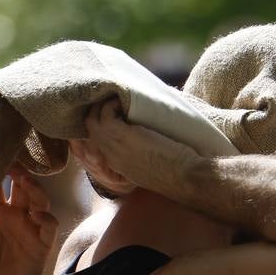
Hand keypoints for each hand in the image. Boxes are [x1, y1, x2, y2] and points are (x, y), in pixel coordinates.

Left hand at [0, 169, 58, 274]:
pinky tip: (35, 217)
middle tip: (13, 161)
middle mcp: (15, 214)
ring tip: (25, 181)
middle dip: (20, 171)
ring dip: (35, 189)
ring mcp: (31, 227)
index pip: (0, 183)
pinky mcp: (42, 243)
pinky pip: (49, 226)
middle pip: (23, 186)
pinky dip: (46, 219)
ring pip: (40, 200)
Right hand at [72, 98, 199, 194]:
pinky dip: (112, 103)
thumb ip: (143, 154)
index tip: (111, 114)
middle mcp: (110, 157)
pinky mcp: (122, 135)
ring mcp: (114, 146)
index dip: (100, 127)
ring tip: (118, 98)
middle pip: (89, 130)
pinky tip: (125, 100)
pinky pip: (105, 113)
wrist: (186, 177)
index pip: (96, 144)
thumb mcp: (152, 166)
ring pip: (92, 120)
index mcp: (117, 165)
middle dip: (96, 112)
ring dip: (103, 105)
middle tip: (111, 100)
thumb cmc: (178, 172)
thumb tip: (148, 136)